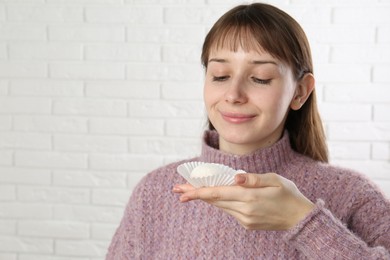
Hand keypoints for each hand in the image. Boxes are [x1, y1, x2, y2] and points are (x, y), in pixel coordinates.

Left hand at [172, 173, 313, 229]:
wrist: (300, 219)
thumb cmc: (289, 195)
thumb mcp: (275, 180)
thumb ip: (253, 178)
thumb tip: (236, 177)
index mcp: (250, 198)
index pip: (217, 194)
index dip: (198, 192)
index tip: (182, 192)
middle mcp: (244, 211)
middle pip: (214, 201)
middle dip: (195, 194)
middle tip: (177, 189)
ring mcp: (245, 220)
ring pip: (220, 206)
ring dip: (206, 198)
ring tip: (190, 191)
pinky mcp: (246, 224)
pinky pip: (229, 210)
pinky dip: (220, 201)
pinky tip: (214, 195)